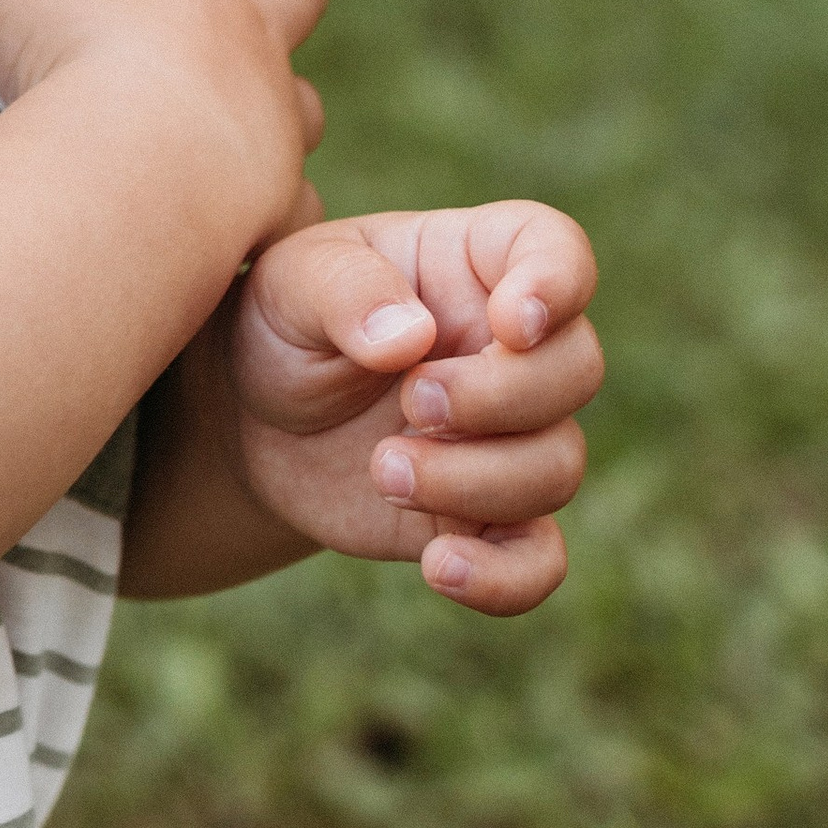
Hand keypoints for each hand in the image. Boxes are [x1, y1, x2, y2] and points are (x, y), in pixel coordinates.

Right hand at [0, 0, 326, 243]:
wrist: (137, 188)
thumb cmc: (72, 77)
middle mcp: (244, 42)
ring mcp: (272, 124)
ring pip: (304, 101)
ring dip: (279, 102)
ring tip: (249, 116)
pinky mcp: (281, 204)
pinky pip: (289, 208)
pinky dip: (267, 212)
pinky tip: (240, 227)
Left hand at [225, 198, 601, 611]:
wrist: (252, 418)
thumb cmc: (284, 323)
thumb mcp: (290, 284)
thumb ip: (345, 292)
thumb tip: (410, 338)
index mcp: (474, 264)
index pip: (556, 250)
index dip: (558, 284)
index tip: (511, 323)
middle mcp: (511, 349)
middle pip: (576, 369)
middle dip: (501, 396)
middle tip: (412, 400)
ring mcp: (508, 435)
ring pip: (558, 465)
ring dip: (477, 479)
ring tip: (384, 471)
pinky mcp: (486, 515)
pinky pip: (538, 559)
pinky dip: (508, 577)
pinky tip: (441, 567)